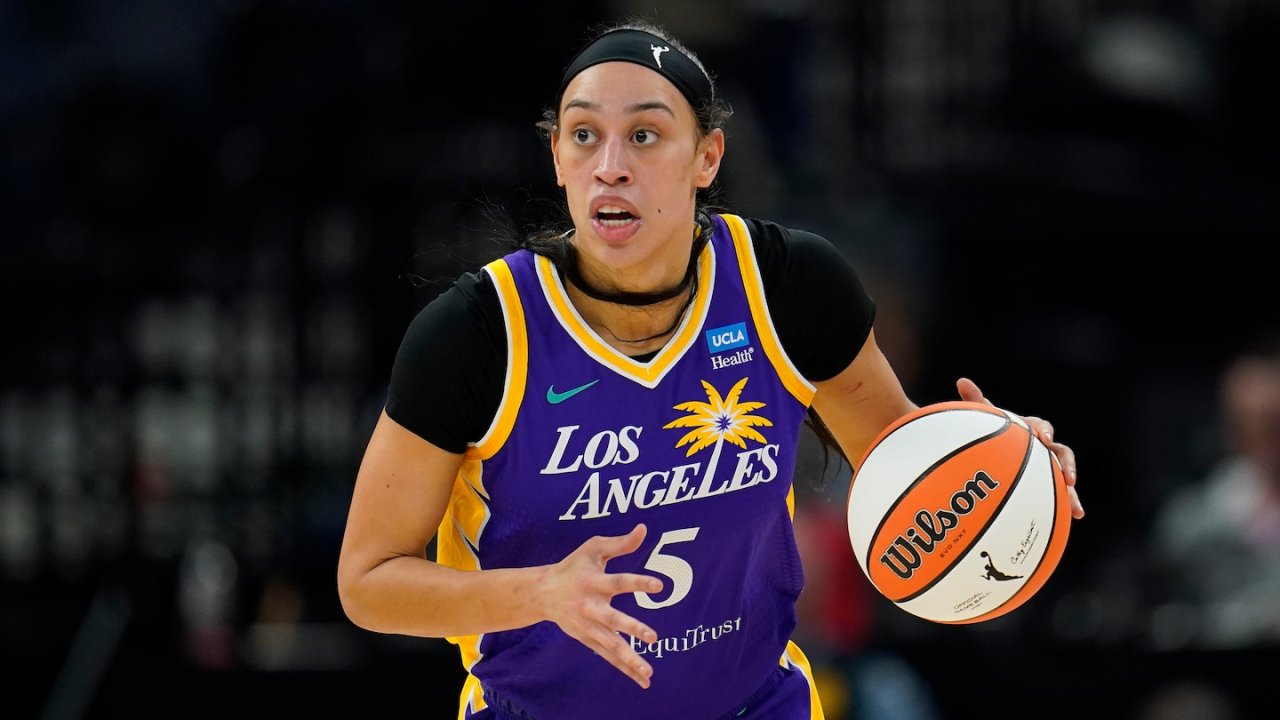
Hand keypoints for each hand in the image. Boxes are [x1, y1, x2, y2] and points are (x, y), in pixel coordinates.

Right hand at [535, 523, 663, 687]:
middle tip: (653, 637)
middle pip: (612, 619)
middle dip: (632, 629)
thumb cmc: (573, 567)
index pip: (619, 582)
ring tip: (649, 672)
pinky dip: (624, 668)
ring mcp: (588, 626)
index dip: (639, 582)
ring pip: (610, 645)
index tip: (659, 585)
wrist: (542, 593)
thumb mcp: (593, 549)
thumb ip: (620, 543)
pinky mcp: (587, 639)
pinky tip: (643, 680)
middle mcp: (591, 606)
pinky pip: (608, 656)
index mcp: (594, 582)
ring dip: (629, 659)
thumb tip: (644, 529)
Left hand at [957, 377, 1083, 519]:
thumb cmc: (992, 433)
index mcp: (1031, 430)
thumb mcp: (984, 419)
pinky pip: (1062, 494)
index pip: (1041, 427)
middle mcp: (1044, 448)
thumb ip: (976, 401)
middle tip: (1067, 475)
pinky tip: (1077, 516)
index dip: (1044, 431)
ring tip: (1076, 507)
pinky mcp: (1048, 485)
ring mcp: (1048, 468)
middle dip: (1067, 464)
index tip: (1043, 437)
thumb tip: (962, 380)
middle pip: (1061, 453)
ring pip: (1065, 477)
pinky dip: (1070, 503)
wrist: (996, 449)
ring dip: (1073, 491)